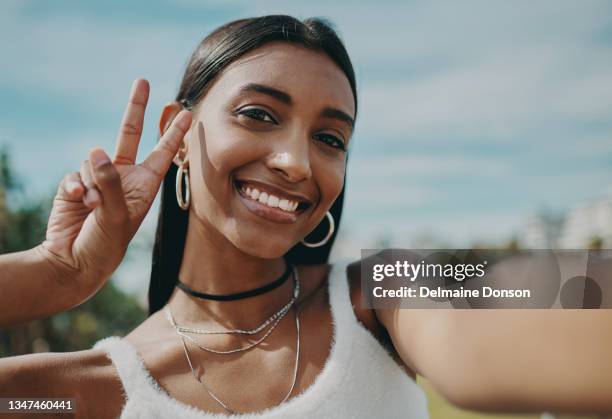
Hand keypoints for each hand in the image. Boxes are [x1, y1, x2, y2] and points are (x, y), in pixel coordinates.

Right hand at [40, 79, 191, 298]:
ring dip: (91, 181)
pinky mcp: (76, 183)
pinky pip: (75, 173)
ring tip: (92, 206)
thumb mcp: (115, 216)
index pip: (162, 153)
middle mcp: (124, 177)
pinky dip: (75, 186)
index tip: (187, 113)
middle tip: (142, 80)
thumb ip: (110, 182)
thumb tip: (96, 149)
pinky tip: (77, 202)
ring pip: (93, 158)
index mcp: (144, 186)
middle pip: (129, 134)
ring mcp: (98, 179)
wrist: (73, 263)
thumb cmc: (104, 246)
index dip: (174, 133)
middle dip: (136, 108)